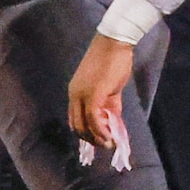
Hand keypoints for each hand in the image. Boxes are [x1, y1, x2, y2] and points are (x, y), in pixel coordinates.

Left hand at [66, 33, 135, 170]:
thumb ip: (109, 106)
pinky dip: (101, 131)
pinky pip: (94, 119)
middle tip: (106, 144)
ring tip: (110, 143)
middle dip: (91, 140)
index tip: (99, 140)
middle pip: (76, 126)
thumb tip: (113, 123)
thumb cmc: (113, 62)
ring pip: (84, 125)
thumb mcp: (109, 88)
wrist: (115, 44)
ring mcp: (82, 95)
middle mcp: (74, 95)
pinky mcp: (93, 94)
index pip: (75, 120)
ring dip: (97, 138)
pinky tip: (110, 136)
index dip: (86, 133)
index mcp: (75, 92)